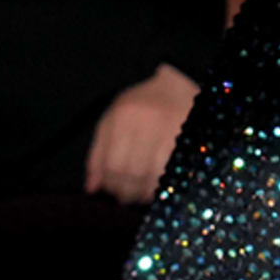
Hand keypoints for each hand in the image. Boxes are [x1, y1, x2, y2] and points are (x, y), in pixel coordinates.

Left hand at [85, 63, 200, 203]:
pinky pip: (171, 173)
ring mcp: (170, 130)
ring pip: (152, 176)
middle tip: (126, 196)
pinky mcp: (188, 138)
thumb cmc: (141, 104)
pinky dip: (161, 186)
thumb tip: (91, 188)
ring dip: (143, 193)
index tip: (111, 190)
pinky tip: (156, 187)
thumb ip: (98, 154)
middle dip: (126, 192)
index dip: (110, 184)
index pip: (112, 164)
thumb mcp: (112, 120)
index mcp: (124, 117)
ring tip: (140, 194)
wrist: (178, 83)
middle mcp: (147, 122)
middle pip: (132, 173)